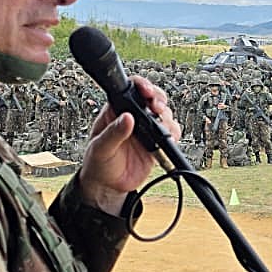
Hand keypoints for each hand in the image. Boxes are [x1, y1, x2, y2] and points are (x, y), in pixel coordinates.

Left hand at [78, 75, 180, 214]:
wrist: (109, 186)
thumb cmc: (98, 164)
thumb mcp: (100, 148)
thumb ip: (113, 133)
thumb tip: (127, 118)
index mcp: (116, 112)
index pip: (130, 90)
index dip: (141, 86)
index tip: (146, 92)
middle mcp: (133, 117)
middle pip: (152, 97)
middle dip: (159, 99)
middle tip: (158, 108)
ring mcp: (146, 129)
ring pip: (164, 113)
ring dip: (167, 118)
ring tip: (161, 128)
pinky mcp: (157, 142)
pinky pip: (171, 132)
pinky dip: (174, 133)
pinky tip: (168, 139)